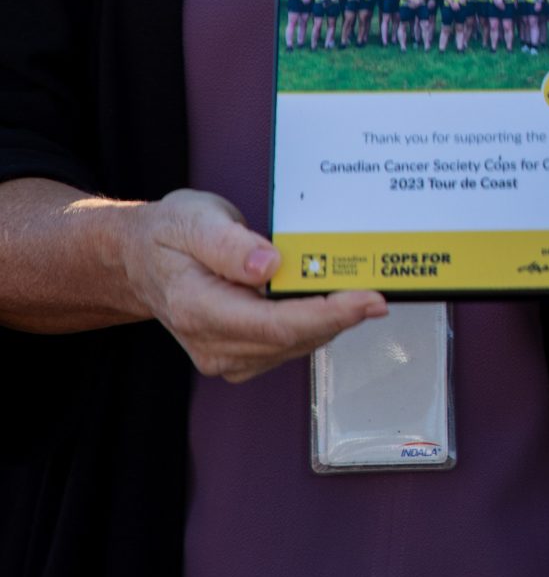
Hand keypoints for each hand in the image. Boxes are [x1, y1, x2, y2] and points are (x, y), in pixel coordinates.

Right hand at [120, 188, 386, 385]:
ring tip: (363, 292)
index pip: (276, 324)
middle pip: (294, 339)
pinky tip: (333, 302)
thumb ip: (228, 244)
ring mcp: (226, 356)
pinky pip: (289, 345)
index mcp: (198, 309)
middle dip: (342, 317)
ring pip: (296, 345)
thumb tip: (269, 264)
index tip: (369, 299)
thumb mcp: (192, 220)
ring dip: (333, 322)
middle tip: (380, 290)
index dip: (329, 315)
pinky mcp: (240, 356)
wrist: (140, 260)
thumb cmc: (168, 236)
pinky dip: (316, 324)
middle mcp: (212, 344)